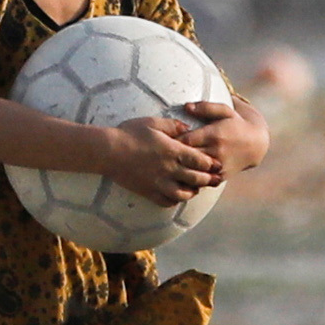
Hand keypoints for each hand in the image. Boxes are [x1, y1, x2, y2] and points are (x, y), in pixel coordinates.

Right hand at [98, 108, 236, 200]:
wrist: (109, 151)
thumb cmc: (130, 133)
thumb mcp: (153, 122)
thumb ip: (173, 125)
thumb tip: (187, 128)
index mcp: (173, 151)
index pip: (201, 161)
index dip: (211, 164)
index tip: (215, 164)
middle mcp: (169, 169)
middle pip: (197, 179)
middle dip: (207, 179)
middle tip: (213, 179)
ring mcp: (159, 182)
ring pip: (184, 194)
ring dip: (192, 191)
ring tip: (194, 188)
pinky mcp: (149, 192)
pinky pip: (167, 202)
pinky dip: (175, 200)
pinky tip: (175, 194)